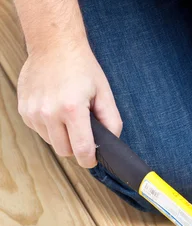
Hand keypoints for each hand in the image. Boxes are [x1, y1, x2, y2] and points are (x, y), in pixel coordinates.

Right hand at [17, 41, 121, 167]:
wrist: (54, 44)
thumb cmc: (81, 67)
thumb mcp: (104, 93)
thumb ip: (111, 122)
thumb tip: (109, 144)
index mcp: (72, 109)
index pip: (82, 151)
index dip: (90, 160)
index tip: (92, 159)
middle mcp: (49, 112)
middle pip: (65, 151)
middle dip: (75, 147)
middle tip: (82, 131)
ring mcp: (33, 111)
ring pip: (51, 143)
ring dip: (61, 136)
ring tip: (67, 115)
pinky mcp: (24, 110)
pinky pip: (39, 131)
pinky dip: (49, 127)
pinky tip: (55, 109)